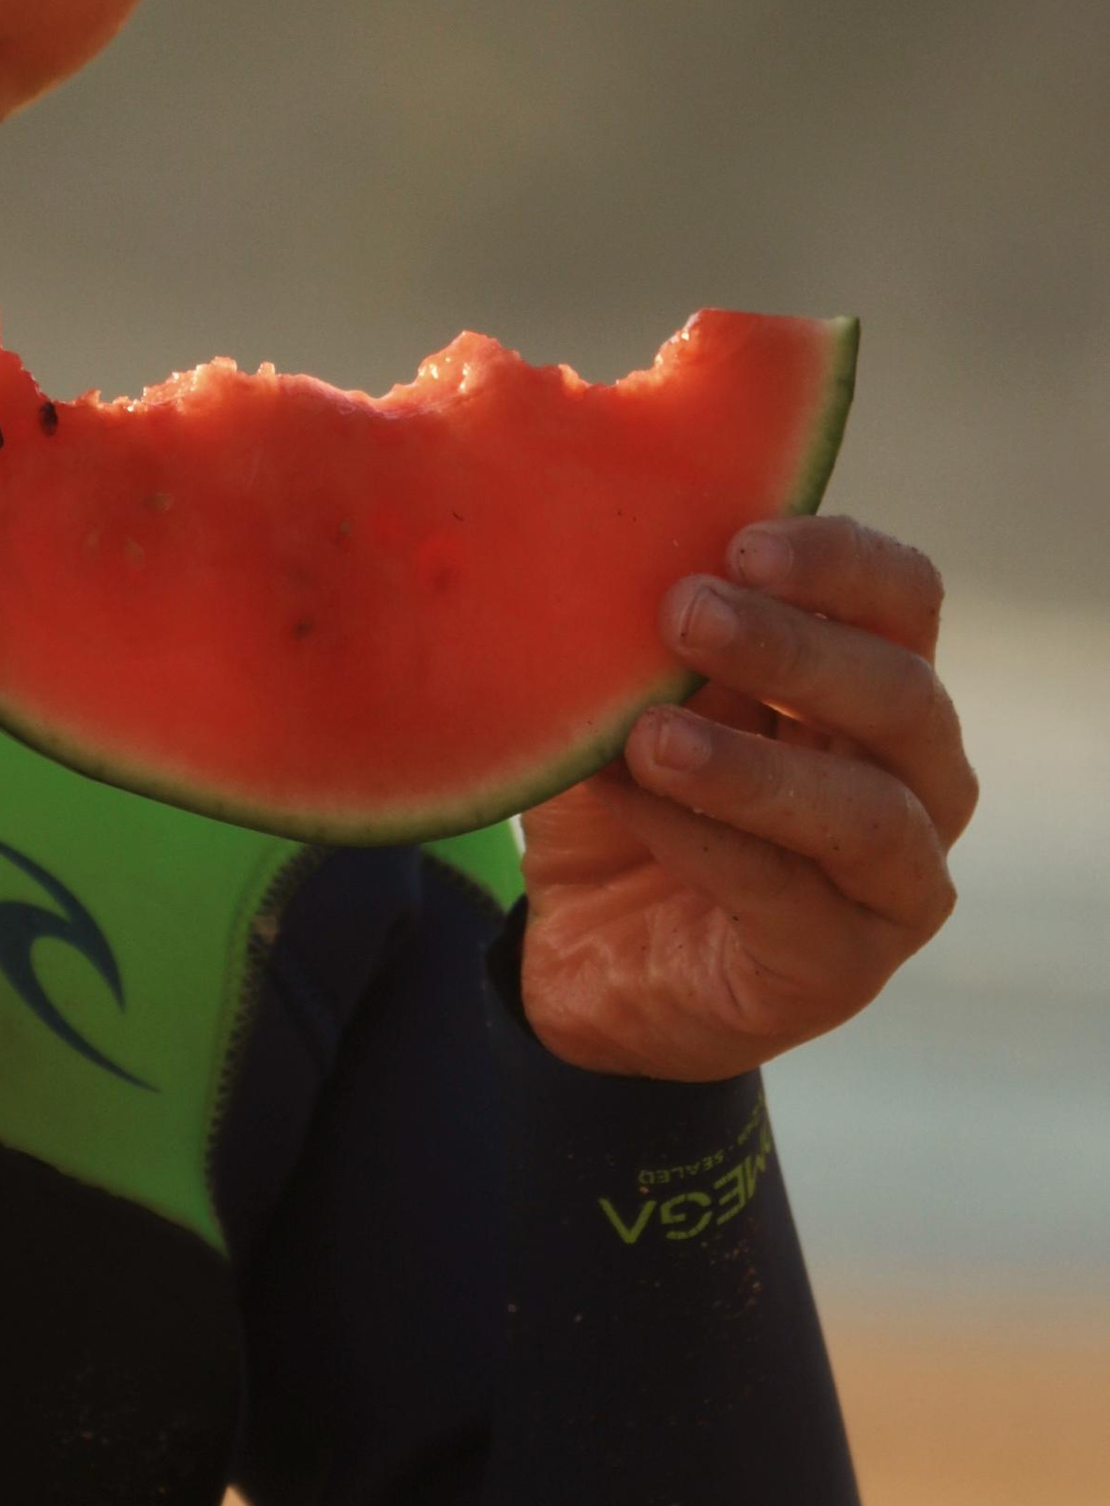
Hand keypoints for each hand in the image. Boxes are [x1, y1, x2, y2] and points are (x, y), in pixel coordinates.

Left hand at [520, 515, 976, 1080]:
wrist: (588, 956)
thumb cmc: (634, 797)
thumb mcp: (638, 697)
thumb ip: (656, 633)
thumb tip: (608, 539)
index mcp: (879, 686)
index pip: (904, 598)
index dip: (839, 562)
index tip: (740, 544)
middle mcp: (917, 780)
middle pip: (901, 694)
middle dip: (793, 649)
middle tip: (684, 615)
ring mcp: (896, 882)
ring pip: (868, 811)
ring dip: (753, 765)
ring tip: (651, 735)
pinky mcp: (844, 967)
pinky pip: (789, 898)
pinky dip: (705, 840)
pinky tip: (632, 798)